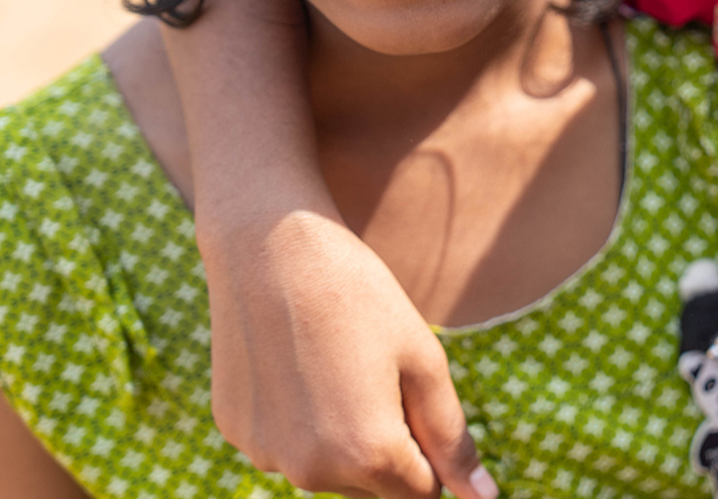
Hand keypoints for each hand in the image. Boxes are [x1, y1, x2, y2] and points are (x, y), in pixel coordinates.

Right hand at [163, 0, 495, 498]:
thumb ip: (453, 437)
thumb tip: (482, 496)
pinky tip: (300, 360)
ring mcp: (264, 453)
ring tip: (338, 359)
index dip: (431, 445)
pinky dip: (302, 416)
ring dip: (344, 433)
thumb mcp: (424, 360)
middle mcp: (308, 471)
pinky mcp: (235, 429)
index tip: (416, 392)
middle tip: (378, 367)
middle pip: (374, 484)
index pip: (423, 489)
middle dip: (390, 443)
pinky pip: (287, 442)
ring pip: (329, 467)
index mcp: (367, 455)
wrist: (269, 244)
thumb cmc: (359, 295)